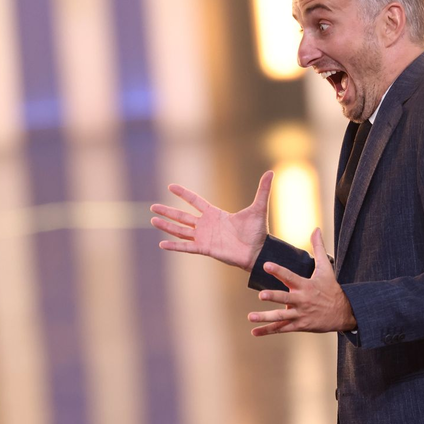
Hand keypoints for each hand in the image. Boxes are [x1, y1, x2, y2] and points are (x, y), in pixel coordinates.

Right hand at [151, 171, 272, 270]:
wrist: (258, 251)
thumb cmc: (257, 232)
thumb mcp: (258, 208)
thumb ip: (262, 190)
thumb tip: (271, 172)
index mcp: (215, 214)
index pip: (195, 201)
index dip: (183, 194)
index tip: (171, 186)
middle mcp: (207, 225)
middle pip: (182, 216)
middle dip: (168, 211)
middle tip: (152, 207)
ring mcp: (204, 237)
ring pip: (181, 230)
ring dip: (167, 226)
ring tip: (153, 220)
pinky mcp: (205, 249)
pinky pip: (187, 246)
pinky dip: (174, 245)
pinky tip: (162, 243)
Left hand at [249, 228, 355, 335]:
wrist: (344, 312)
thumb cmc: (331, 288)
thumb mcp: (326, 268)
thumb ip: (318, 248)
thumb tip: (316, 228)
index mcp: (306, 285)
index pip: (290, 276)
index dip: (278, 271)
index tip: (266, 265)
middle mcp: (302, 300)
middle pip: (285, 298)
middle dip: (273, 297)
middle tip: (261, 295)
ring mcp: (300, 314)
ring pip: (281, 316)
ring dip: (265, 317)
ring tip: (250, 317)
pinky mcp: (300, 325)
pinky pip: (282, 328)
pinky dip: (268, 331)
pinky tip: (254, 332)